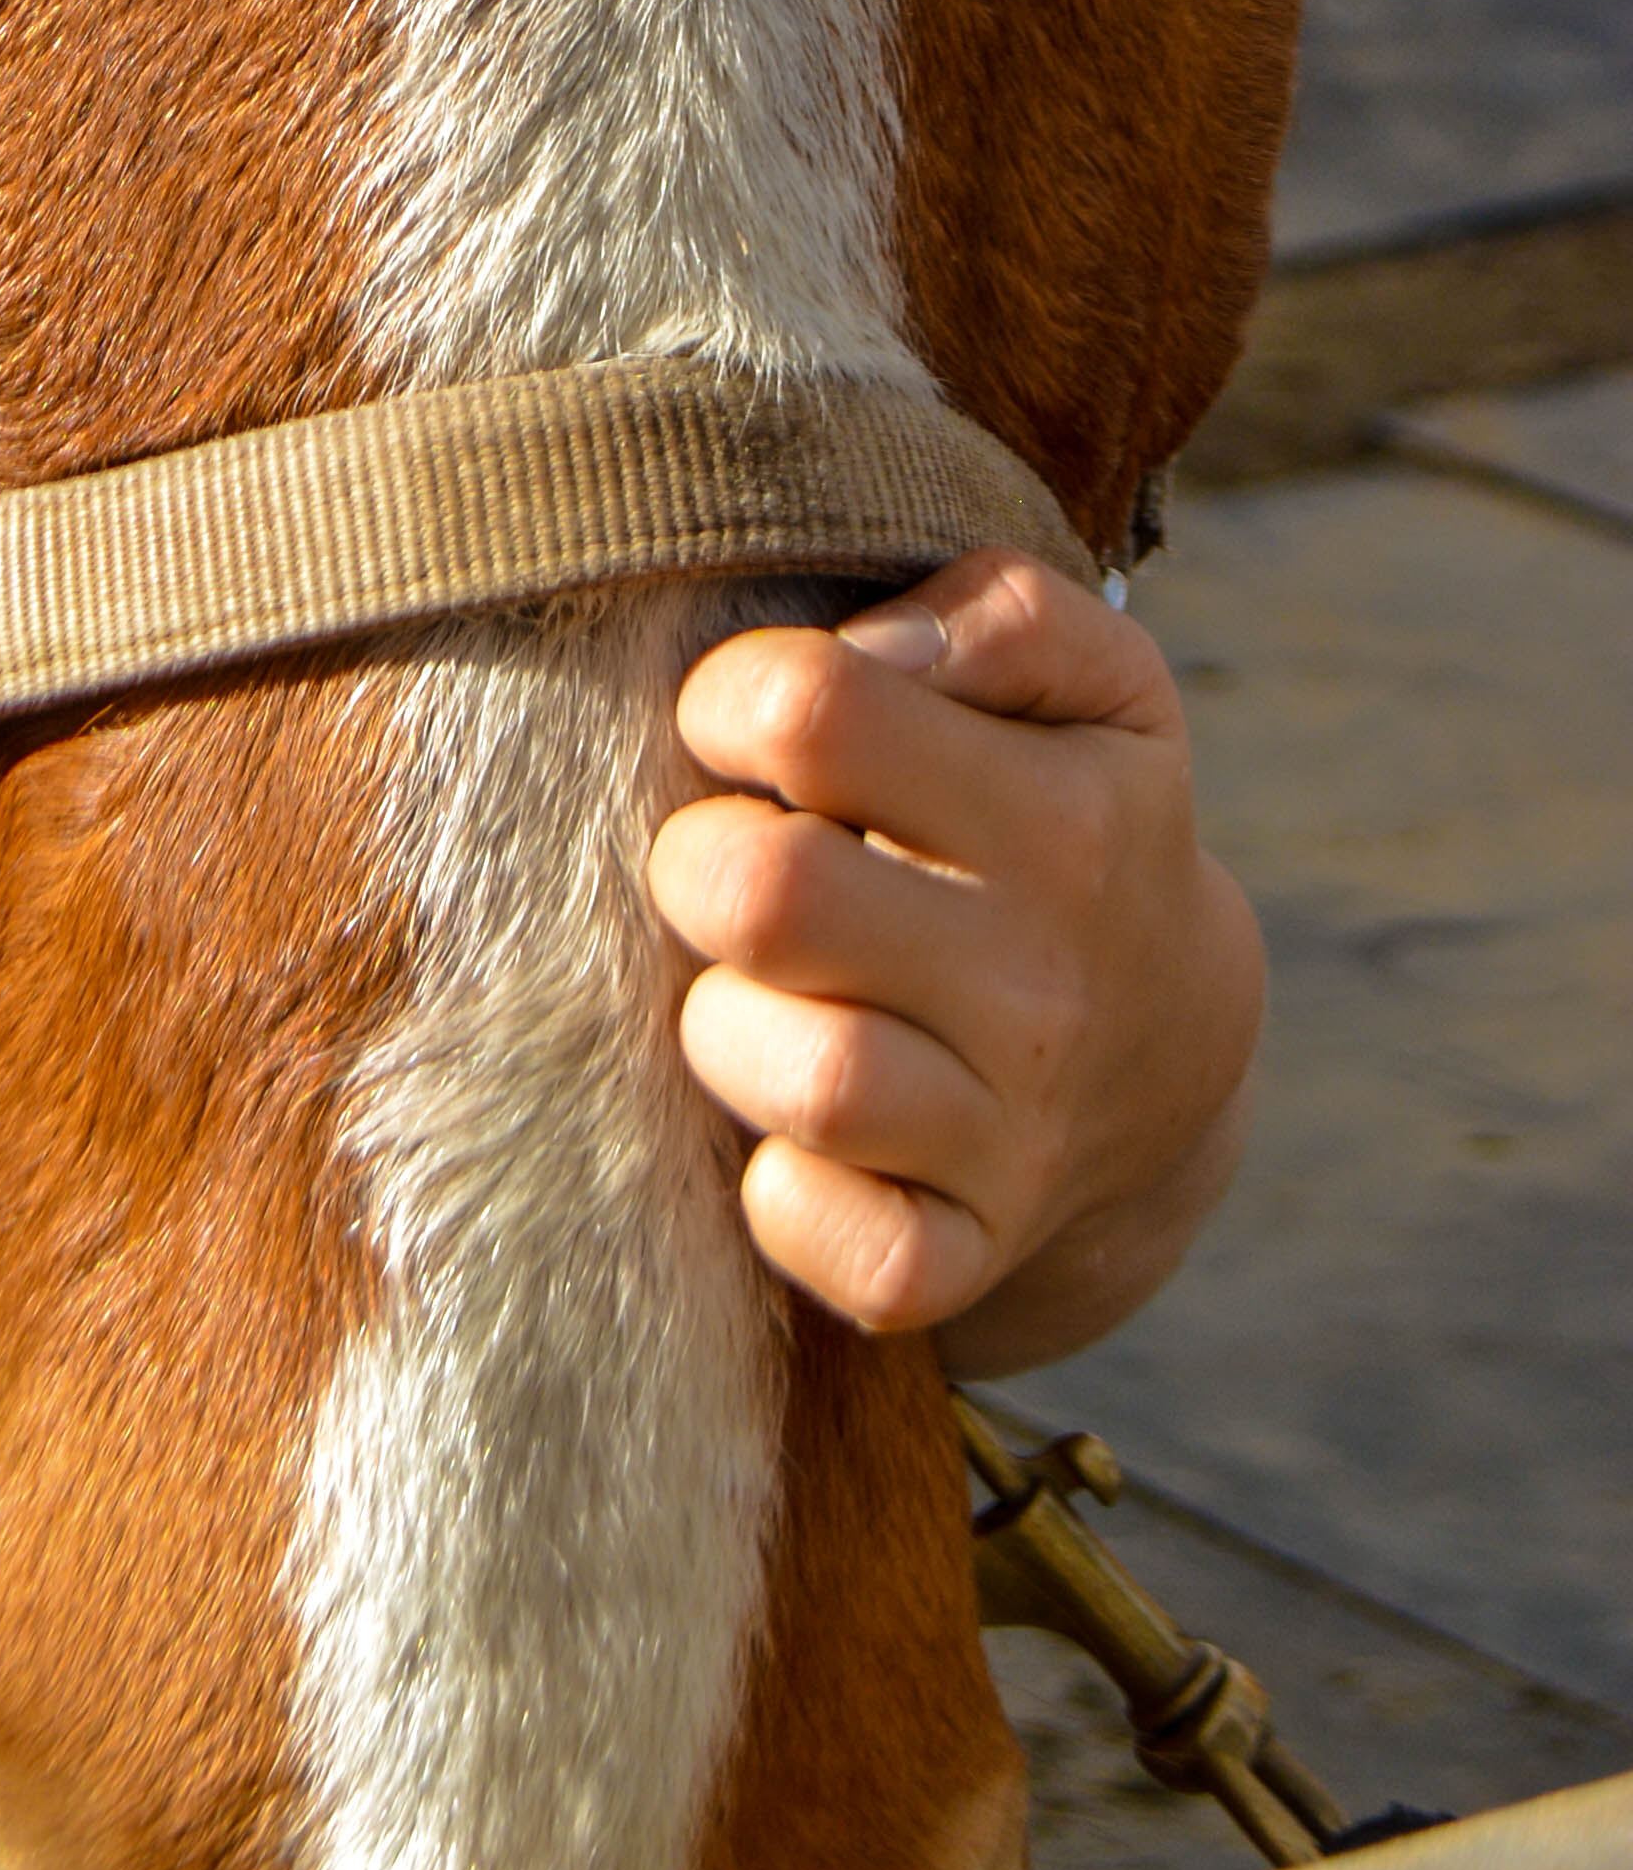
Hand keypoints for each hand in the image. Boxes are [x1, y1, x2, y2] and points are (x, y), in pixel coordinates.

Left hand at [649, 549, 1263, 1358]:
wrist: (1171, 1055)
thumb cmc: (1073, 821)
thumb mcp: (1091, 686)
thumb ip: (998, 613)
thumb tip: (875, 650)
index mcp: (1062, 820)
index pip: (812, 710)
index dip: (731, 700)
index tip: (745, 735)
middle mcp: (1042, 984)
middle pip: (765, 891)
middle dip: (699, 859)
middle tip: (731, 864)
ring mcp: (1006, 1137)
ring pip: (793, 1077)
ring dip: (723, 1023)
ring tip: (758, 988)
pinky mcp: (959, 1256)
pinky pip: (833, 1245)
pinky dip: (783, 1197)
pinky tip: (793, 1132)